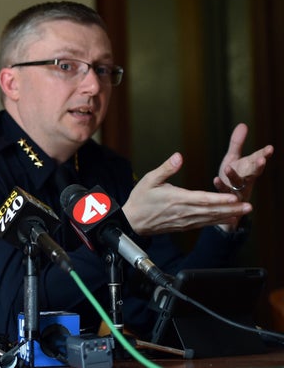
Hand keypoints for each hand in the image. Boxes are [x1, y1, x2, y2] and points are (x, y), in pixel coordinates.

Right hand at [122, 152, 251, 235]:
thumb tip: (179, 156)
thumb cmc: (140, 199)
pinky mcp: (185, 225)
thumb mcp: (149, 180)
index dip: (219, 198)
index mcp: (176, 199)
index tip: (234, 197)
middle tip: (249, 206)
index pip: (202, 199)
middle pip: (211, 210)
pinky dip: (218, 221)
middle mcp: (183, 211)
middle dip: (231, 208)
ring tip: (245, 211)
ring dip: (228, 215)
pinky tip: (229, 218)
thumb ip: (166, 168)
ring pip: (210, 218)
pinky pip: (204, 223)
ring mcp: (185, 220)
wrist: (133, 221)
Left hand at [212, 123, 273, 230]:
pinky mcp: (226, 197)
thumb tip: (243, 124)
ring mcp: (237, 188)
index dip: (264, 154)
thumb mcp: (233, 158)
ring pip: (239, 183)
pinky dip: (220, 186)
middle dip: (258, 166)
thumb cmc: (232, 177)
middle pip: (253, 172)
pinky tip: (216, 179)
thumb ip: (237, 143)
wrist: (227, 201)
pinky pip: (223, 191)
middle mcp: (245, 178)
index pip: (258, 159)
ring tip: (229, 168)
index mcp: (248, 168)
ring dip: (235, 176)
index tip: (270, 148)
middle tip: (262, 160)